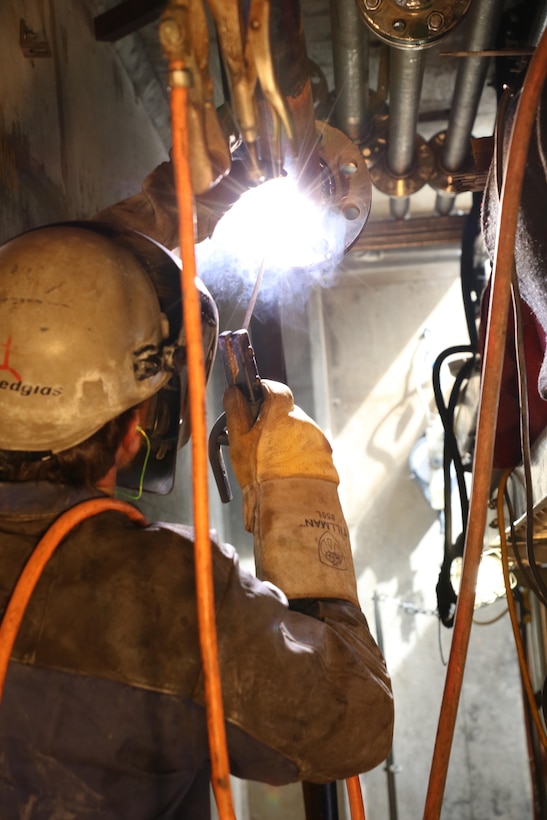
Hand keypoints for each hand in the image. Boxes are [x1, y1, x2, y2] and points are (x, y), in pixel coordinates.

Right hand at [223, 380, 358, 605]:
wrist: (291, 506)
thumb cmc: (261, 474)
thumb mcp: (239, 441)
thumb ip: (236, 411)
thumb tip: (235, 392)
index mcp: (281, 413)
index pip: (275, 388)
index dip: (264, 392)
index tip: (254, 401)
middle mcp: (303, 422)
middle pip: (286, 414)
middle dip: (273, 424)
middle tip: (257, 444)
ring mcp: (318, 440)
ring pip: (298, 434)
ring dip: (285, 443)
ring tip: (271, 467)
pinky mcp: (326, 459)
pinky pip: (309, 453)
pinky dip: (298, 459)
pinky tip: (286, 476)